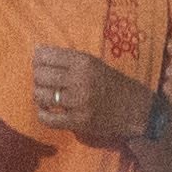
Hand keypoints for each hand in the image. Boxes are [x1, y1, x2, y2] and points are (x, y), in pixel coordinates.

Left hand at [31, 45, 150, 144]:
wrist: (135, 108)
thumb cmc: (111, 83)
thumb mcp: (93, 63)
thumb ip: (66, 58)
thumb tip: (36, 49)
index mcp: (84, 61)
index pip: (45, 55)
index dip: (37, 59)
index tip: (40, 64)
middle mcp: (80, 80)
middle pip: (40, 75)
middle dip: (37, 78)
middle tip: (44, 82)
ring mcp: (79, 102)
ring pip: (40, 96)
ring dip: (39, 96)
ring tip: (47, 96)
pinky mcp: (78, 122)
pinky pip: (47, 119)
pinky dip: (42, 115)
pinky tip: (48, 111)